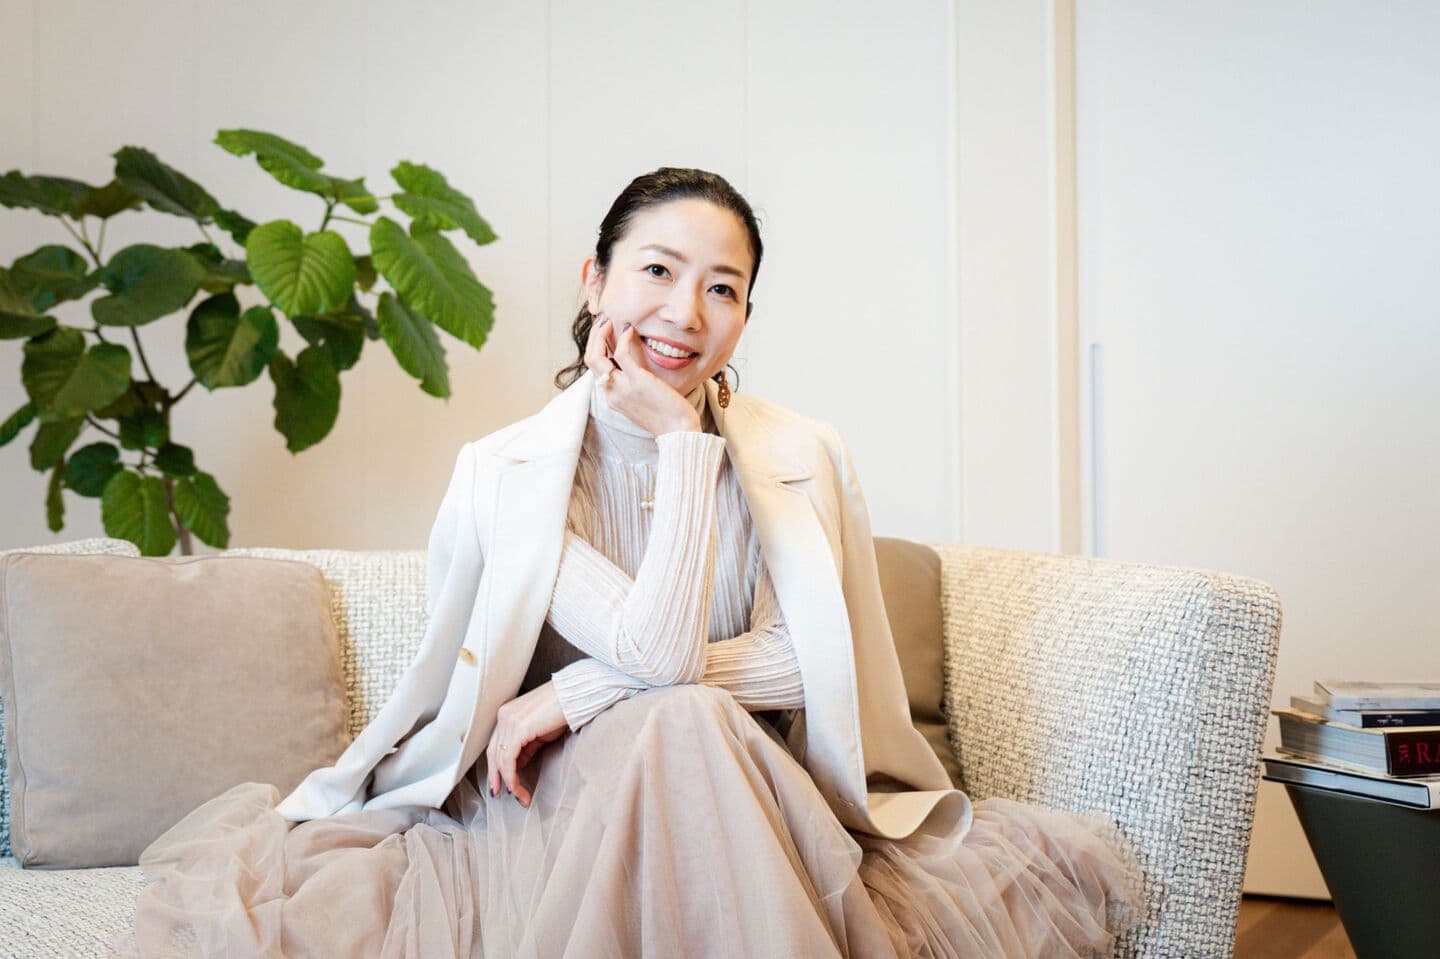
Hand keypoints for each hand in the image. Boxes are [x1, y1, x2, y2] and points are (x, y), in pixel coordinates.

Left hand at [485, 680, 569, 807]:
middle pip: (493, 753)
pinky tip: (517, 786)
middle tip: (500, 793)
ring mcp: (509, 721)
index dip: (497, 766)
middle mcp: (504, 716)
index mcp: (508, 714)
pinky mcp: (517, 728)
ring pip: (500, 758)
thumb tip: (517, 765)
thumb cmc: (563, 710)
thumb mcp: (540, 732)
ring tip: (519, 795)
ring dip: (508, 781)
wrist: (575, 695)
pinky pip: (508, 758)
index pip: (496, 745)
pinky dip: (511, 776)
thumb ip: (526, 747)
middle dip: (496, 776)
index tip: (502, 783)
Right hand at [584, 312, 703, 435]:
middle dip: (593, 337)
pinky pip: (621, 354)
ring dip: (600, 334)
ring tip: (609, 320)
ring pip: (596, 356)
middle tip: (603, 320)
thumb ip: (633, 385)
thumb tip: (635, 367)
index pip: (595, 368)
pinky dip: (622, 338)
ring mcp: (621, 388)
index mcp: (611, 397)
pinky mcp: (636, 381)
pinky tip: (630, 330)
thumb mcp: (642, 400)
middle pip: (590, 360)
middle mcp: (611, 393)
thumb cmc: (666, 415)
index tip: (603, 331)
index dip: (596, 346)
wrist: (678, 430)